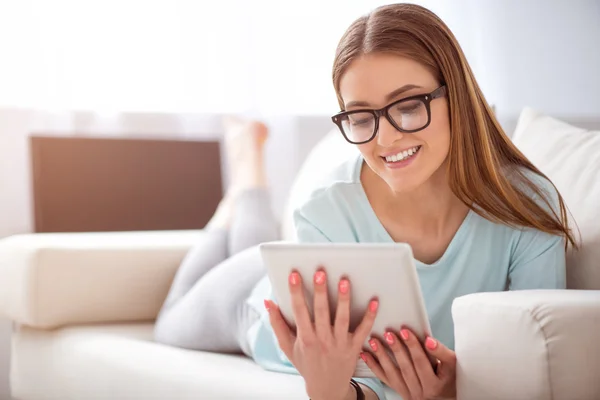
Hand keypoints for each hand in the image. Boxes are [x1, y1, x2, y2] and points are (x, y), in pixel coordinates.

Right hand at [264, 269, 378, 399]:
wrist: (326, 388)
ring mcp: (339, 344)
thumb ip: (277, 323)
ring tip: (344, 281)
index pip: (299, 311)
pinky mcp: (354, 347)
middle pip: (321, 312)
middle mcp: (322, 340)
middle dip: (320, 292)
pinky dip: (370, 316)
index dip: (295, 292)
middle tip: (320, 273)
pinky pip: (363, 330)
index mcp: (304, 338)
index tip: (294, 275)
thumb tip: (268, 302)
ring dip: (343, 300)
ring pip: (342, 319)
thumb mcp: (287, 346)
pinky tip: (374, 301)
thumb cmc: (306, 363)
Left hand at [361, 328, 455, 399]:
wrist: (443, 398)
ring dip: (382, 356)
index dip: (414, 346)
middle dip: (397, 349)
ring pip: (394, 373)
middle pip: (408, 367)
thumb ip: (441, 352)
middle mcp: (423, 391)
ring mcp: (410, 393)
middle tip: (388, 333)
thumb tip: (428, 340)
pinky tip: (366, 354)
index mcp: (437, 383)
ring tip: (374, 341)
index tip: (405, 331)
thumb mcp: (452, 366)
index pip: (424, 362)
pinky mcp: (400, 392)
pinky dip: (374, 366)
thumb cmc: (448, 378)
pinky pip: (386, 379)